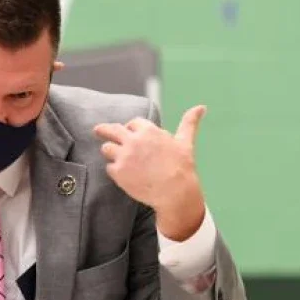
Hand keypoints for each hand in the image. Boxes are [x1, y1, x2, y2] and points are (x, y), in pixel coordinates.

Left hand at [94, 105, 207, 240]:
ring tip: (115, 158)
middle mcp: (133, 140)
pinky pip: (109, 167)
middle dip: (104, 130)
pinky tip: (123, 175)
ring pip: (106, 148)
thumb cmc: (182, 167)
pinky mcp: (118, 172)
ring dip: (110, 152)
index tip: (129, 133)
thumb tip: (201, 107)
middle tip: (97, 131)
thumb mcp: (185, 142)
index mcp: (148, 130)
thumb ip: (189, 123)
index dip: (130, 129)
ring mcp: (124, 156)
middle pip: (111, 130)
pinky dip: (114, 171)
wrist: (175, 192)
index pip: (132, 123)